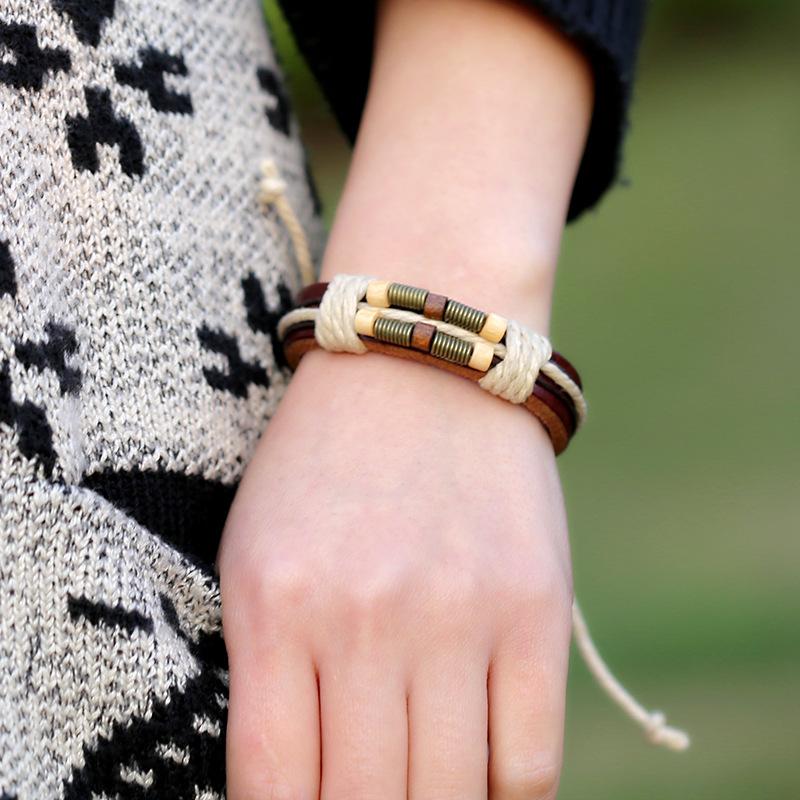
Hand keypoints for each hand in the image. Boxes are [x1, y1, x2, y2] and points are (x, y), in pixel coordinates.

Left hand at [217, 347, 573, 797]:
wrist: (421, 369)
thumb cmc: (323, 467)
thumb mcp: (260, 554)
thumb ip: (267, 674)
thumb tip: (300, 789)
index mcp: (275, 605)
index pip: (274, 789)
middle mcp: (364, 618)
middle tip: (372, 793)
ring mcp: (459, 614)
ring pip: (453, 796)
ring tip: (421, 787)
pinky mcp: (536, 607)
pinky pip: (530, 763)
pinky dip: (506, 799)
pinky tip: (483, 780)